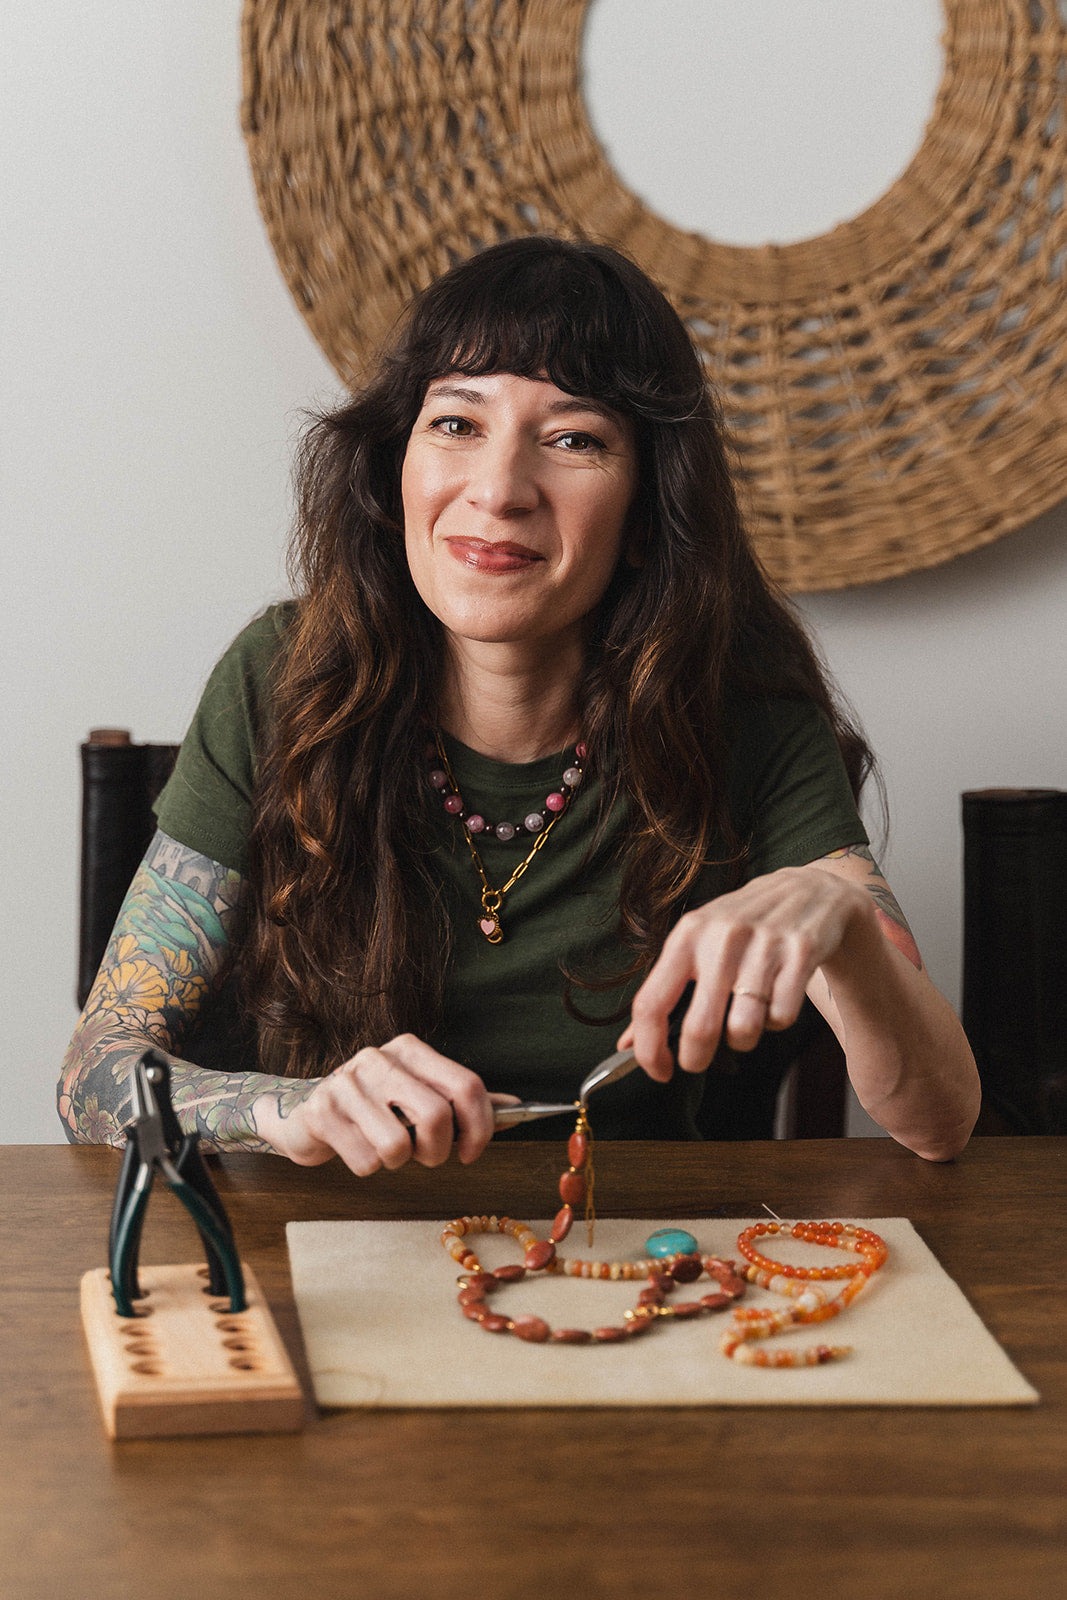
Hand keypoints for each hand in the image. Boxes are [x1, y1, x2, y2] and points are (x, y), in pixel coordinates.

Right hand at [254, 1033, 517, 1175]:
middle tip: (427, 1157)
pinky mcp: (323, 1112)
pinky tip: (356, 1149)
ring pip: (398, 1145)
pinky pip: (366, 1160)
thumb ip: (461, 1101)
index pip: (466, 1085)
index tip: (471, 1152)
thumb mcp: (417, 1095)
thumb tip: (517, 1108)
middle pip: (437, 1116)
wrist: (305, 1114)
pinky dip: (368, 1167)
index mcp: (410, 1050)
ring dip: (399, 1162)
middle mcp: (379, 1058)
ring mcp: (347, 1082)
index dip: (480, 1127)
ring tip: (387, 1151)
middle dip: (438, 1152)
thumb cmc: (374, 1109)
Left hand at [619, 866, 871, 1078]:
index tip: (658, 1070)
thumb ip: (663, 992)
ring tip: (743, 1019)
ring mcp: (763, 945)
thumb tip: (627, 1045)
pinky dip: (776, 1021)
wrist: (807, 890)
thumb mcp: (696, 944)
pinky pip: (781, 1017)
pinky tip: (774, 998)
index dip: (649, 1050)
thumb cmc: (741, 926)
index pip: (651, 1003)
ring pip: (744, 1030)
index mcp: (686, 936)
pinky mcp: (801, 953)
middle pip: (700, 1028)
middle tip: (698, 1059)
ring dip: (742, 1039)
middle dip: (695, 1058)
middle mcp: (721, 938)